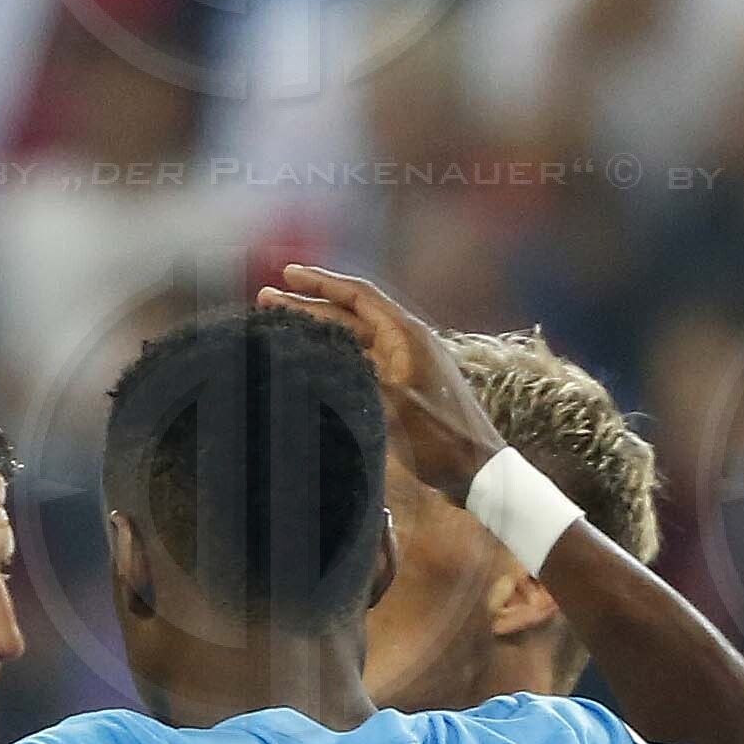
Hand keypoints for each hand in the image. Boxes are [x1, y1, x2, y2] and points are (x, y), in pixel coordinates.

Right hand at [262, 262, 498, 494]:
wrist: (475, 468)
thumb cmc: (441, 439)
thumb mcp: (395, 405)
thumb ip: (358, 375)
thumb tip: (319, 355)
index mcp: (407, 336)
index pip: (358, 296)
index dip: (321, 283)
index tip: (287, 275)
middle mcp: (406, 341)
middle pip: (351, 312)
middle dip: (309, 303)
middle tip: (268, 298)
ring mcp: (405, 362)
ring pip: (354, 335)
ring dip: (319, 326)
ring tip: (281, 322)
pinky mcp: (403, 384)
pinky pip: (362, 357)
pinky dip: (334, 351)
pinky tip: (312, 357)